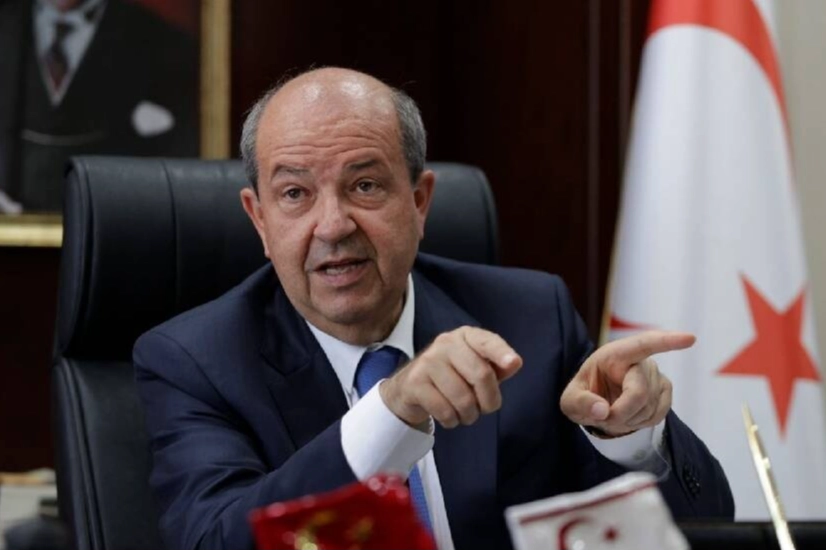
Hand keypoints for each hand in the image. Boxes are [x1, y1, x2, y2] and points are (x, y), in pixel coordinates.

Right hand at [379, 326, 522, 427]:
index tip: (514, 362)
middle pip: (481, 375)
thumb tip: (514, 363)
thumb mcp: (476, 369)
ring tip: (464, 413)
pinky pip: (445, 410)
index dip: (501, 352)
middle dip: (489, 401)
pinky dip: (451, 420)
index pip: (486, 341)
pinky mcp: (415, 382)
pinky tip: (448, 415)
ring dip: (469, 415)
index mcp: (465, 336)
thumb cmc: (452, 377)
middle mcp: (446, 343)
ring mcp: (428, 361)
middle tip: (485, 408)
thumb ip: (497, 367)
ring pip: (463, 398)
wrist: (409, 388)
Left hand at [560, 330, 694, 436]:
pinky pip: (657, 415)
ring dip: (627, 420)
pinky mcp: (665, 391)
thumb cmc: (585, 395)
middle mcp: (640, 361)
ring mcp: (656, 376)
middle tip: (602, 417)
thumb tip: (602, 410)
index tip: (690, 338)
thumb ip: (580, 403)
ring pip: (648, 408)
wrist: (599, 403)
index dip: (667, 342)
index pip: (643, 344)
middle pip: (639, 393)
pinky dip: (639, 423)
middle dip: (619, 413)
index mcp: (615, 354)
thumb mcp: (570, 400)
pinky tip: (628, 416)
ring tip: (613, 413)